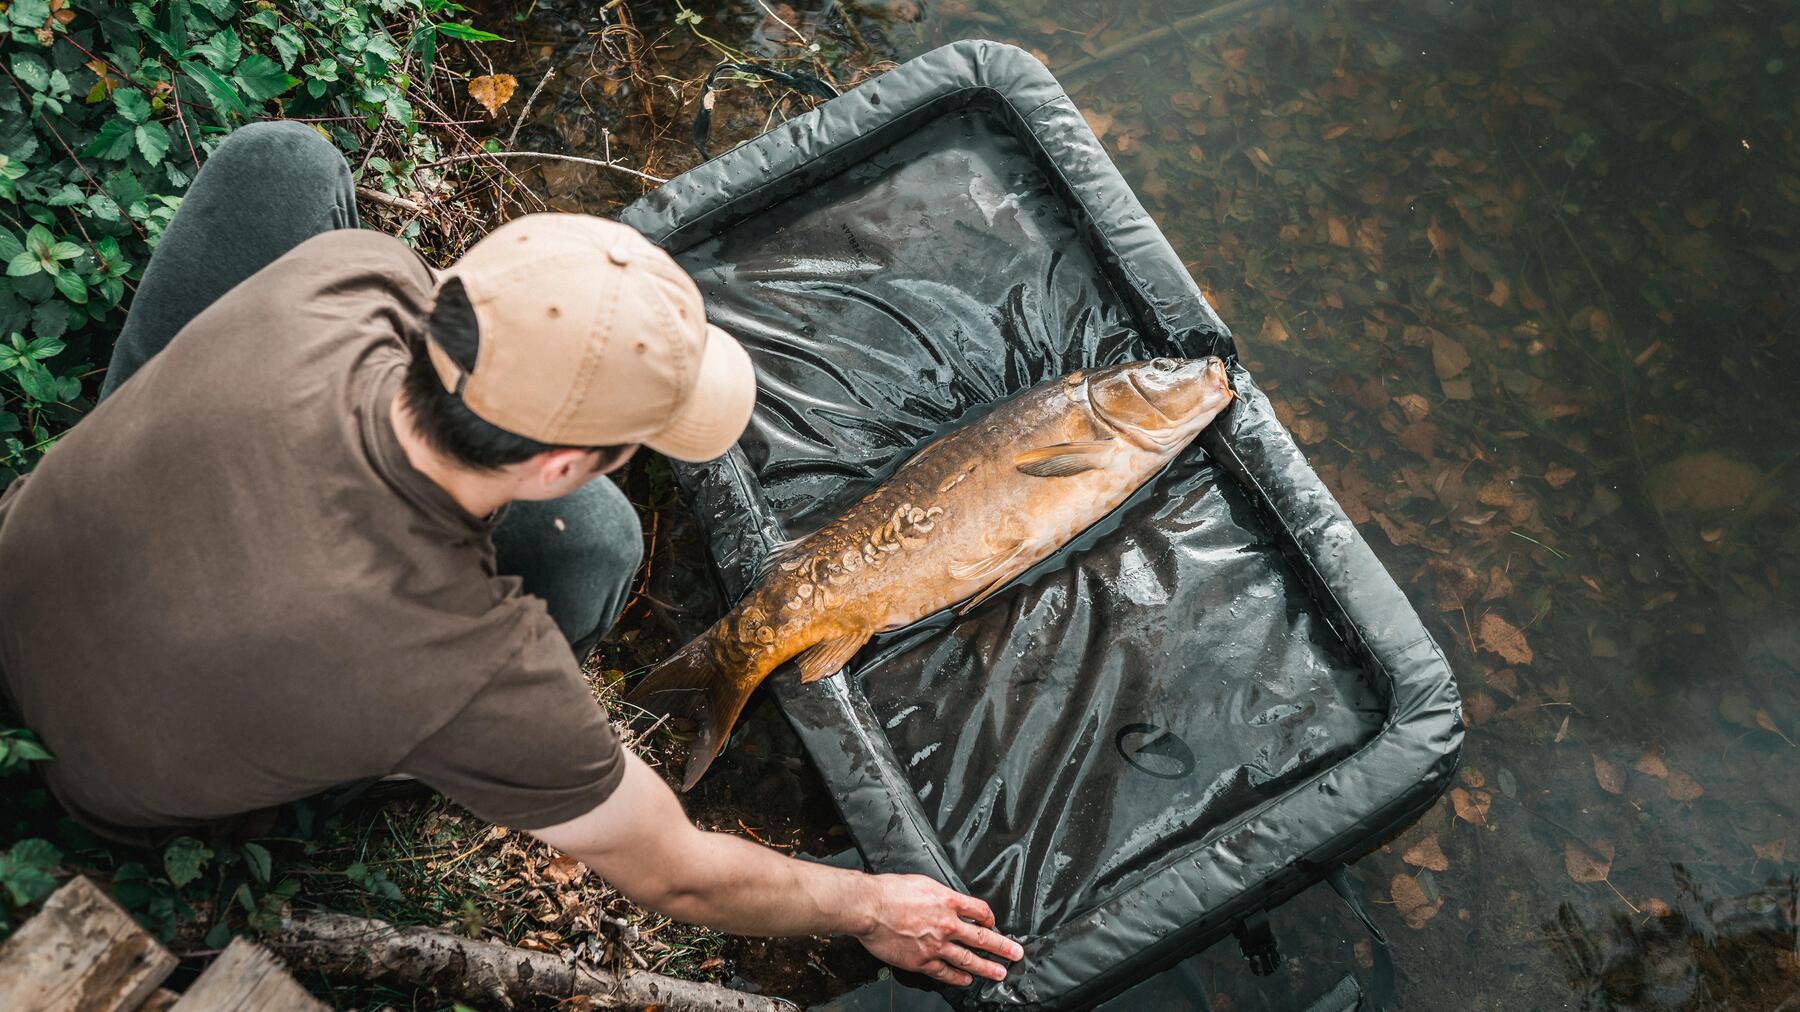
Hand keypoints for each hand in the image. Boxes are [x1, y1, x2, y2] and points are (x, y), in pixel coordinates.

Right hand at [854, 873, 1023, 986]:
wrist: (869, 908)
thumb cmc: (890, 891)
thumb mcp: (923, 882)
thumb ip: (940, 895)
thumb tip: (950, 901)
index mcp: (948, 901)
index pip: (980, 911)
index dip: (990, 918)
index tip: (994, 924)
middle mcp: (947, 924)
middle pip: (982, 938)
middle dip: (1002, 947)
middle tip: (1016, 953)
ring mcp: (935, 945)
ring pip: (968, 959)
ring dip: (987, 967)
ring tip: (1000, 973)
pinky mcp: (921, 961)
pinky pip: (945, 972)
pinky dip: (958, 977)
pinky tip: (967, 980)